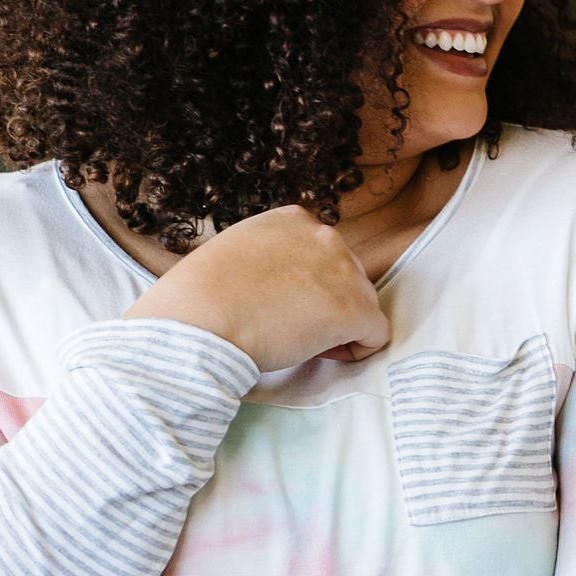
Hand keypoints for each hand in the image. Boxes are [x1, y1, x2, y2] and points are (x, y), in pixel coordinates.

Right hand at [125, 206, 387, 371]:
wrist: (198, 319)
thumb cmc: (199, 295)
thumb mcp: (235, 251)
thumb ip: (269, 258)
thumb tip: (278, 286)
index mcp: (295, 220)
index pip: (322, 255)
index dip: (308, 286)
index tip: (282, 306)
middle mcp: (325, 236)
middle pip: (347, 279)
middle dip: (325, 305)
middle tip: (289, 328)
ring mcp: (344, 271)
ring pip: (363, 306)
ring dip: (339, 328)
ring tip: (298, 343)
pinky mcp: (354, 310)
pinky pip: (376, 335)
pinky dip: (357, 349)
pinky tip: (322, 355)